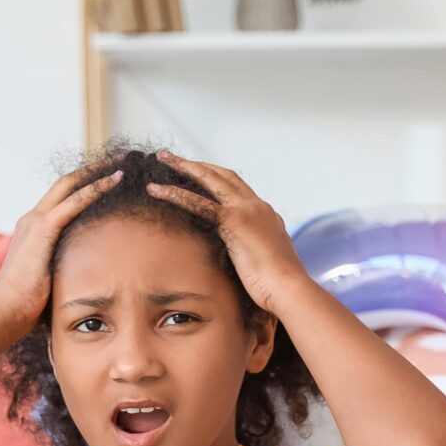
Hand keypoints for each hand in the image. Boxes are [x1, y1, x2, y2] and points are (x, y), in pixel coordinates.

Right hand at [0, 164, 123, 323]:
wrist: (6, 309)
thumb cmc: (27, 304)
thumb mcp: (49, 278)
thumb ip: (62, 268)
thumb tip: (82, 279)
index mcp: (33, 229)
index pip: (61, 199)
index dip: (83, 186)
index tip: (106, 179)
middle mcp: (32, 218)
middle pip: (65, 184)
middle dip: (92, 170)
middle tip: (119, 162)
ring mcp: (36, 221)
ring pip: (70, 186)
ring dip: (97, 173)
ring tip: (123, 165)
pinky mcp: (43, 229)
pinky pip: (74, 201)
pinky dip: (95, 188)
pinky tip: (115, 180)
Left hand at [149, 152, 310, 314]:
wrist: (288, 288)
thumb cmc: (278, 286)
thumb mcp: (266, 262)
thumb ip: (254, 252)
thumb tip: (243, 260)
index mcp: (265, 215)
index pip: (238, 187)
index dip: (216, 177)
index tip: (198, 173)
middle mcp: (257, 206)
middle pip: (223, 175)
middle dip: (197, 164)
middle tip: (173, 157)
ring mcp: (246, 210)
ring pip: (210, 179)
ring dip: (183, 167)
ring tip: (162, 160)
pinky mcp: (234, 221)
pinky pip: (198, 202)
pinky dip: (175, 194)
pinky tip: (157, 190)